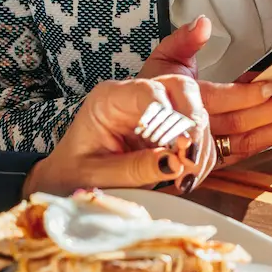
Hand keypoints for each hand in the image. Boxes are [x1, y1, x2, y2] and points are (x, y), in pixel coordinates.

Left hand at [24, 76, 211, 195]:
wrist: (71, 182)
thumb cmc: (74, 175)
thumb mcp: (98, 176)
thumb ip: (136, 168)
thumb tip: (174, 162)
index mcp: (109, 100)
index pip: (148, 91)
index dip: (169, 115)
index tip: (180, 145)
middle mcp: (135, 98)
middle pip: (180, 89)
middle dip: (194, 123)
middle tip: (190, 157)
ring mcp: (155, 111)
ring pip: (195, 110)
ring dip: (201, 145)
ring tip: (187, 176)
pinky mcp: (168, 129)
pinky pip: (196, 134)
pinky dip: (200, 156)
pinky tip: (186, 177)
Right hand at [134, 12, 271, 162]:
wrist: (136, 130)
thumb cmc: (151, 94)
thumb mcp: (163, 59)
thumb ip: (184, 40)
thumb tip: (202, 23)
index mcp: (185, 100)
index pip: (217, 98)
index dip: (243, 94)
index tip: (267, 85)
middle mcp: (197, 128)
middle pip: (239, 123)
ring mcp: (208, 147)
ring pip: (247, 141)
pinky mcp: (217, 158)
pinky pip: (247, 152)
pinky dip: (271, 141)